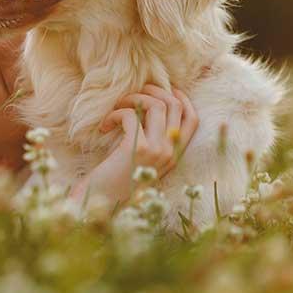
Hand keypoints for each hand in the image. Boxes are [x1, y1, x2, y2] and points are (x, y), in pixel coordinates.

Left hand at [70, 84, 199, 207]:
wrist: (99, 204)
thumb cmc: (114, 180)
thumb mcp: (140, 160)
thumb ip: (151, 139)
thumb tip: (150, 106)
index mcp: (175, 156)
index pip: (193, 120)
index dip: (182, 99)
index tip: (165, 88)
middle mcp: (171, 152)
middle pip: (174, 105)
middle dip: (153, 91)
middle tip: (133, 93)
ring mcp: (157, 151)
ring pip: (156, 105)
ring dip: (134, 98)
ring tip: (117, 106)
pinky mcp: (138, 149)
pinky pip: (131, 115)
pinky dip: (116, 114)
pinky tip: (104, 126)